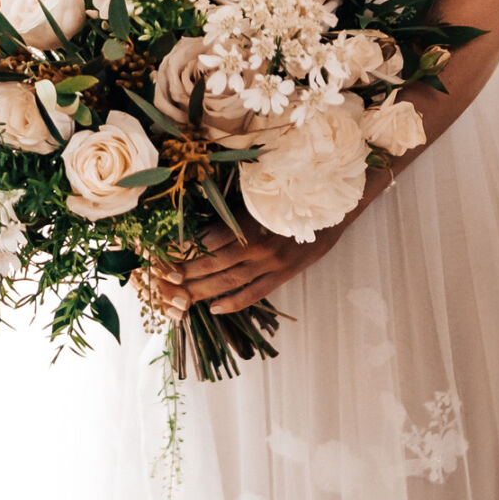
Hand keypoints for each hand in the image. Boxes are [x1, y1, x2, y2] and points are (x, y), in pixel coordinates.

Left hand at [154, 183, 380, 318]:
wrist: (335, 204)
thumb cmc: (295, 191)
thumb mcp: (261, 191)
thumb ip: (234, 203)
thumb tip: (200, 205)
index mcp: (250, 222)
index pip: (207, 239)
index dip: (184, 249)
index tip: (162, 254)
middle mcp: (258, 246)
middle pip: (213, 265)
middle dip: (185, 274)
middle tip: (162, 281)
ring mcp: (272, 264)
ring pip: (230, 282)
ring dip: (202, 291)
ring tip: (180, 297)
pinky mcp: (285, 274)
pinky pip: (256, 293)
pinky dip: (234, 302)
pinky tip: (215, 308)